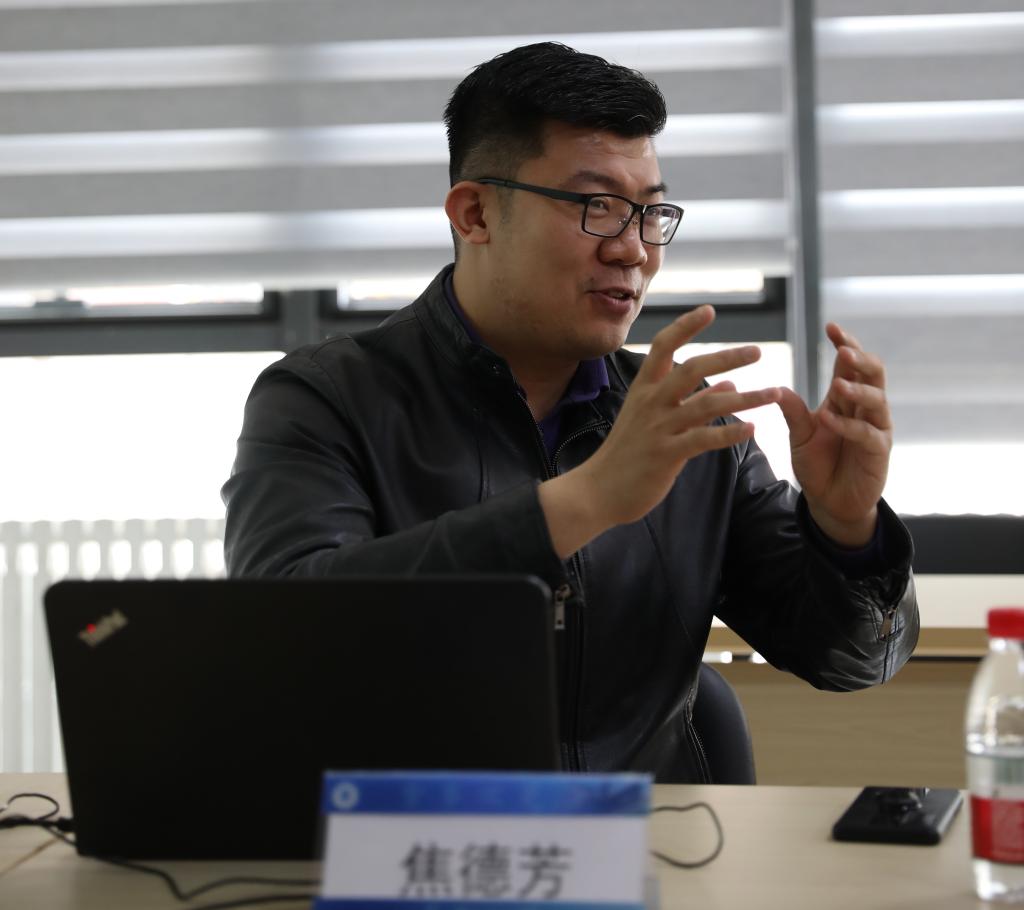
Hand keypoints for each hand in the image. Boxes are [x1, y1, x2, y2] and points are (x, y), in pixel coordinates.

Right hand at [540, 305, 780, 556]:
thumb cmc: (627, 454)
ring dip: (745, 398)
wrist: (599, 490)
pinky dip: (730, 433)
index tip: (709, 311)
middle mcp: (650, 403)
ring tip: (774, 393)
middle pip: (691, 368)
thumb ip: (690, 402)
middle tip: (757, 352)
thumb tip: (727, 385)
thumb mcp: (652, 420)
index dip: (685, 326)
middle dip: (726, 357)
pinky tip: (751, 429)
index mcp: (644, 390)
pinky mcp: (665, 454)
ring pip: (706, 405)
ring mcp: (658, 428)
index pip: (663, 346)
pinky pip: (703, 439)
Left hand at [777, 323, 892, 547]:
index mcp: (845, 399)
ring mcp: (875, 429)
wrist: (829, 501)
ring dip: (857, 390)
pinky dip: (849, 425)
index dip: (845, 344)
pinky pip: (868, 433)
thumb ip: (793, 411)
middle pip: (874, 374)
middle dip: (860, 360)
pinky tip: (829, 417)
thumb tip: (776, 388)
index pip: (850, 365)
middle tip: (844, 350)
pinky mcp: (878, 452)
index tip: (831, 327)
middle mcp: (865, 409)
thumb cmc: (818, 464)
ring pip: (877, 400)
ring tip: (838, 384)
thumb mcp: (799, 435)